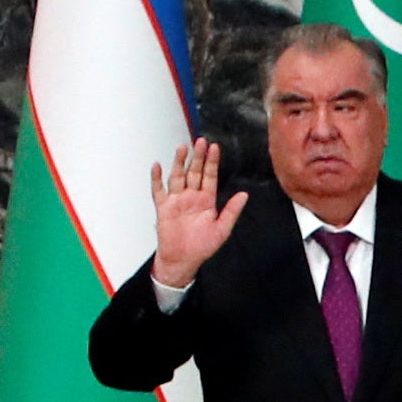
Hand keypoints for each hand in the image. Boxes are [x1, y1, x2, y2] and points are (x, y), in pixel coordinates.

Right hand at [148, 138, 247, 288]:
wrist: (183, 260)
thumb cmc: (203, 246)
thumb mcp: (222, 228)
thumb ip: (232, 211)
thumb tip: (244, 195)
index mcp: (206, 200)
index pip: (210, 176)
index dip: (212, 162)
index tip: (215, 147)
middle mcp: (191, 196)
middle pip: (194, 172)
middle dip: (197, 157)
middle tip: (200, 141)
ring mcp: (177, 200)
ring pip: (177, 177)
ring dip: (179, 163)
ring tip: (182, 148)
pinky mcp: (163, 207)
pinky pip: (158, 190)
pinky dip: (157, 178)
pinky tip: (158, 166)